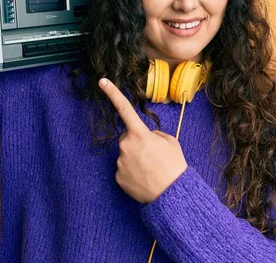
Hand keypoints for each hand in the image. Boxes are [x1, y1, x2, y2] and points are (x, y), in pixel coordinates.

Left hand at [99, 78, 187, 203]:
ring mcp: (120, 161)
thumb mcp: (171, 142)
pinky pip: (124, 169)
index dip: (113, 93)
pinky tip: (144, 178)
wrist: (171, 195)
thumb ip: (155, 134)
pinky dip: (132, 172)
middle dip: (138, 143)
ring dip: (136, 158)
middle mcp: (126, 145)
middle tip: (153, 156)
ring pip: (126, 154)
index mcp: (139, 134)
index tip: (102, 81)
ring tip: (151, 169)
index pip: (124, 109)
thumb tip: (146, 137)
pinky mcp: (118, 177)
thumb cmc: (174, 166)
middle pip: (128, 138)